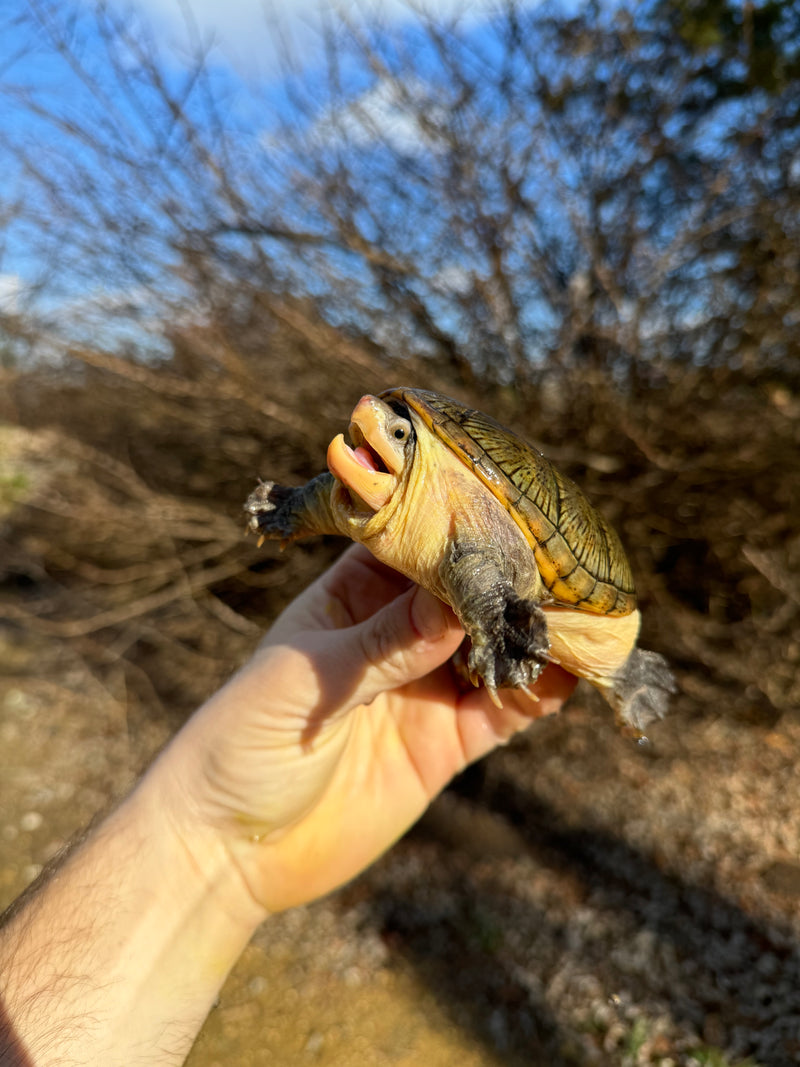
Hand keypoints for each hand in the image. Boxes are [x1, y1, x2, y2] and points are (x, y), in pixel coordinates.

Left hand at [160, 545, 575, 912]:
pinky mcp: (440, 748)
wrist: (226, 850)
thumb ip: (385, 643)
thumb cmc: (241, 741)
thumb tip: (459, 603)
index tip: (515, 514)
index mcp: (350, 601)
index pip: (417, 550)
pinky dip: (535, 695)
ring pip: (492, 654)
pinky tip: (571, 675)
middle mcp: (393, 639)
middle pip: (465, 600)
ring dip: (534, 636)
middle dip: (512, 582)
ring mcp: (420, 693)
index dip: (462, 532)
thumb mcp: (309, 678)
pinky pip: (499, 715)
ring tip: (588, 613)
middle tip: (570, 564)